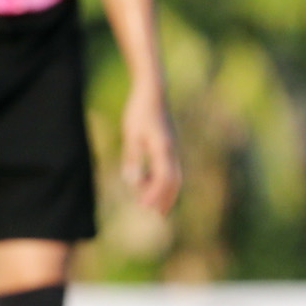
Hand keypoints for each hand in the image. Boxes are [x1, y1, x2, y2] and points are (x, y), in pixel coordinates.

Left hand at [121, 85, 180, 214]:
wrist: (153, 91)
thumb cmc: (139, 111)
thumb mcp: (131, 135)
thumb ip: (133, 158)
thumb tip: (132, 181)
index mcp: (163, 149)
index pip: (163, 180)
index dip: (154, 195)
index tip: (143, 207)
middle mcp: (172, 150)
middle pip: (174, 181)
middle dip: (166, 198)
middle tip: (158, 214)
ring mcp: (173, 146)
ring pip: (175, 174)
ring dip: (166, 190)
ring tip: (154, 203)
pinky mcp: (169, 143)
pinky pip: (171, 166)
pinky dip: (164, 178)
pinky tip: (150, 180)